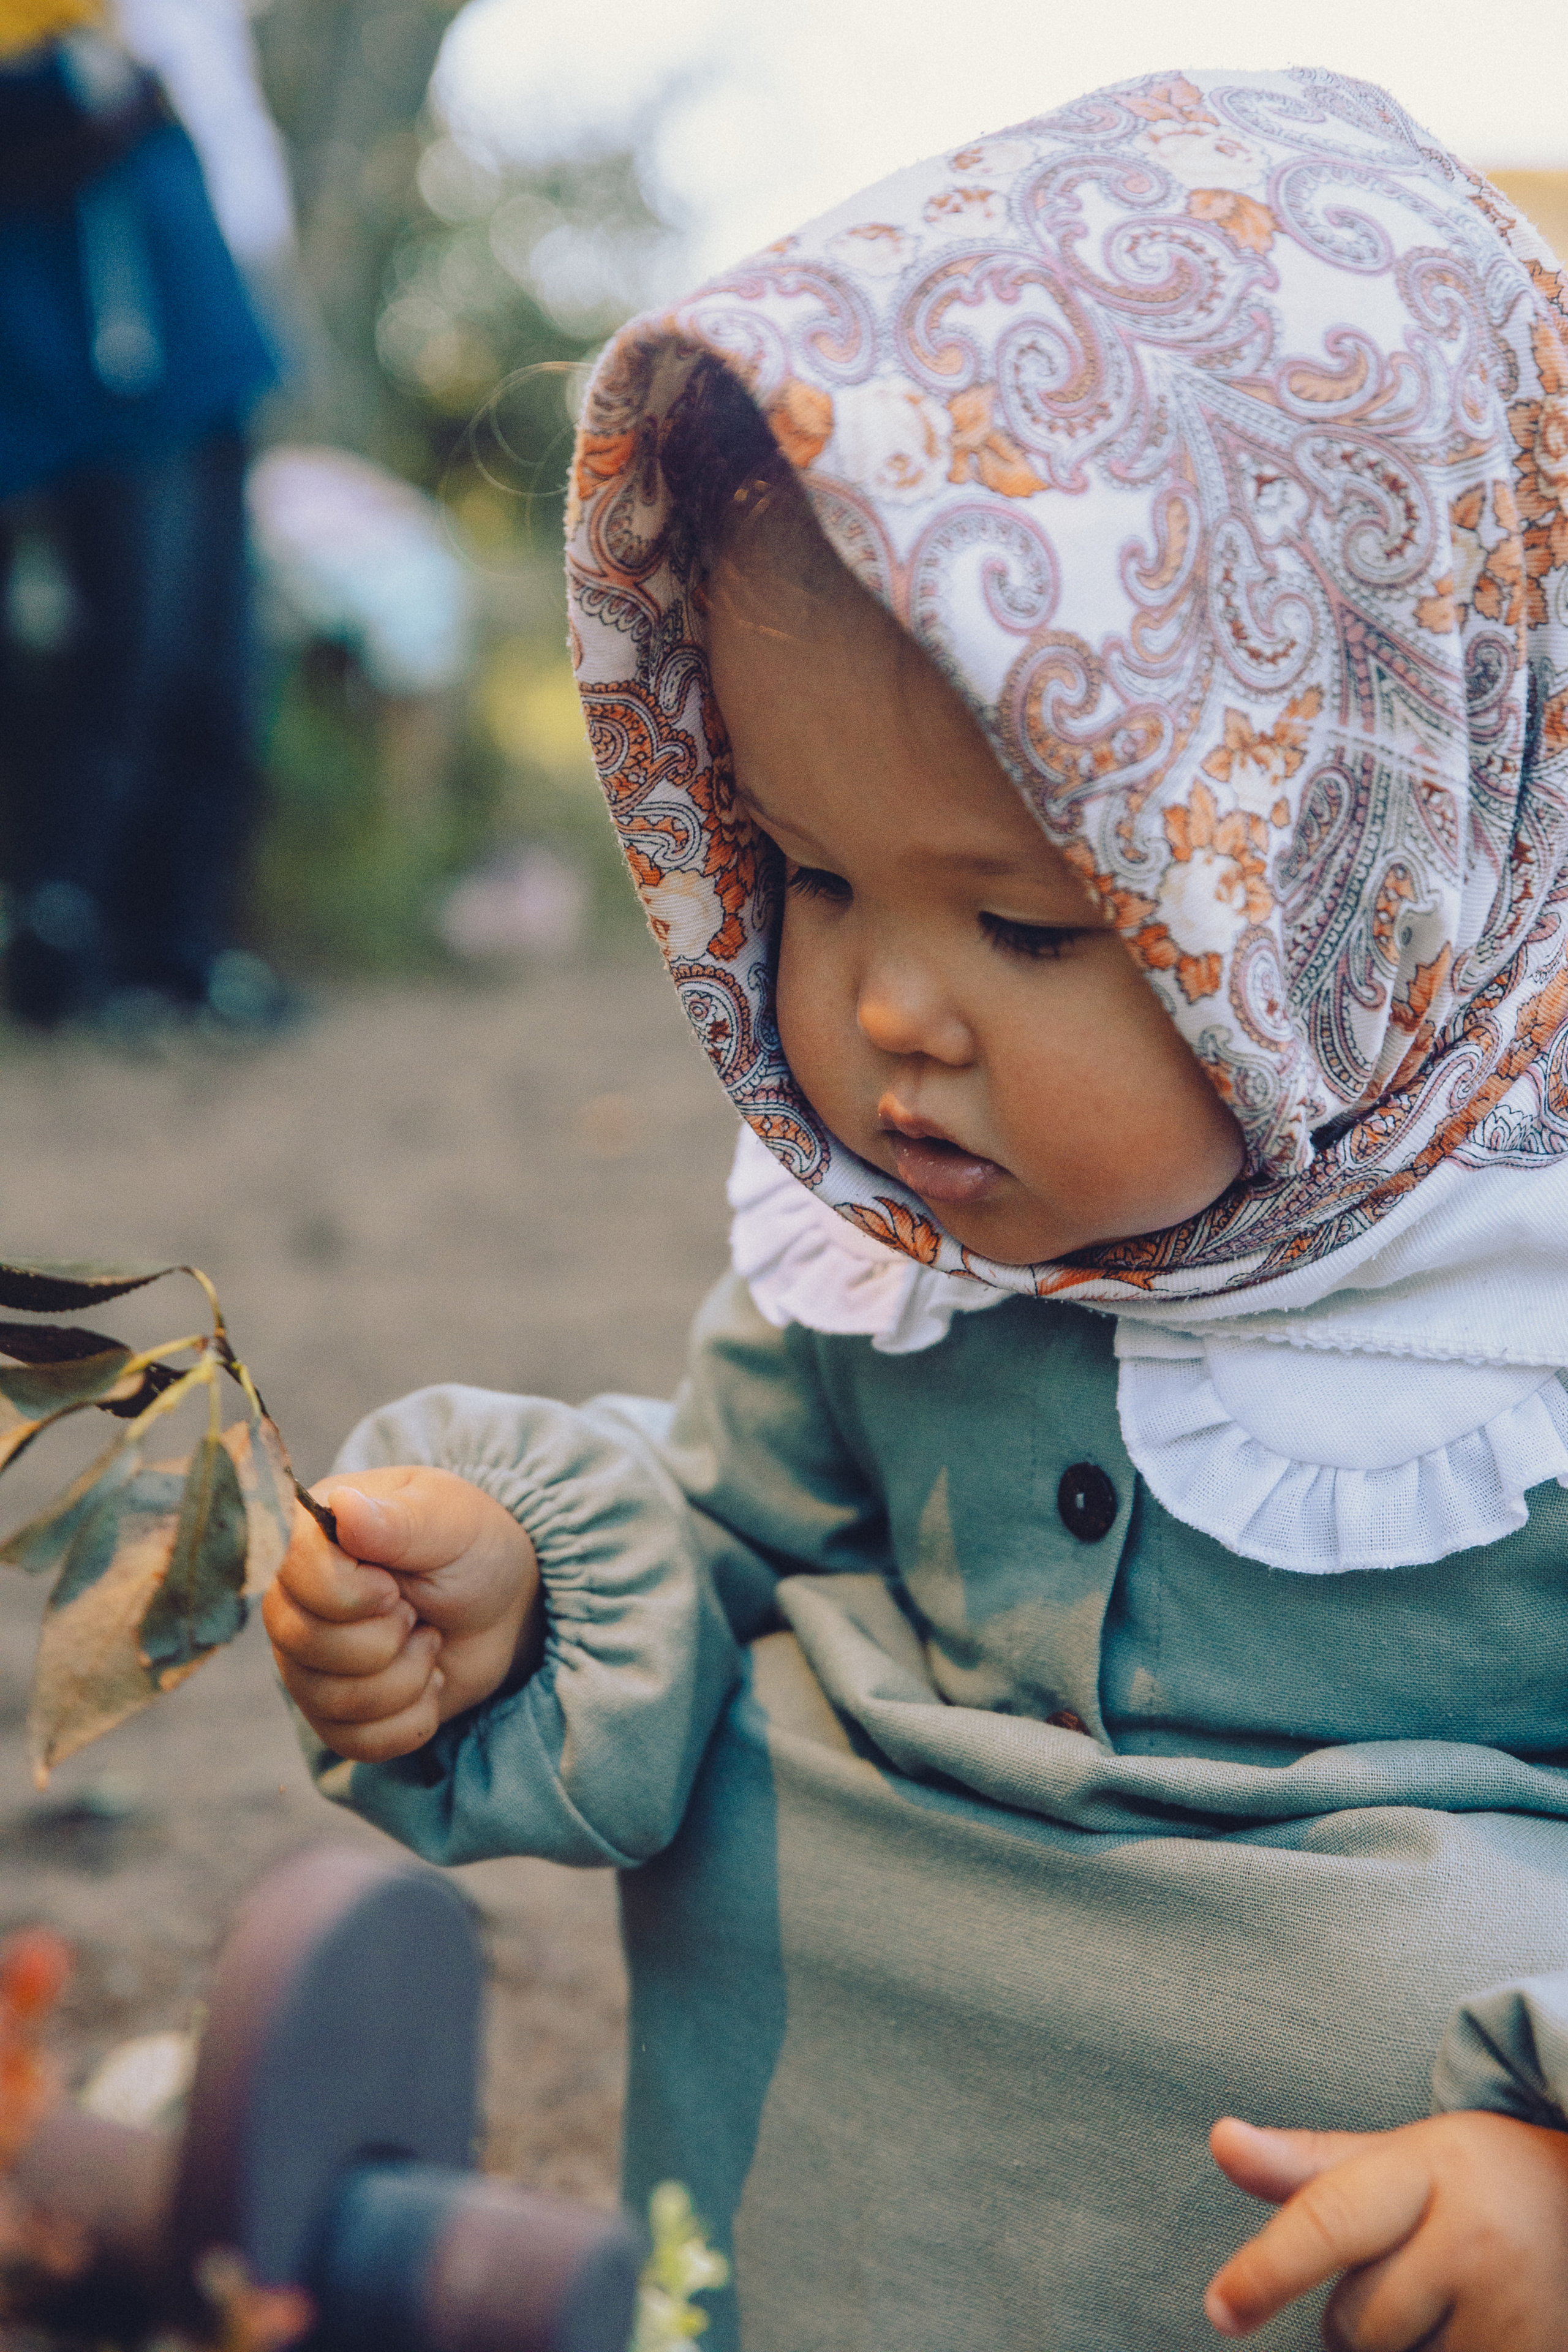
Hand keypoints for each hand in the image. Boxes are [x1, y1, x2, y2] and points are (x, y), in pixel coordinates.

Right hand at [262, 1468, 540, 1761]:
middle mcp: (293, 1599)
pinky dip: (409, 1719)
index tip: (396, 1586)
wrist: (502, 1604)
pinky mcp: (333, 1711)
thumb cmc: (471, 1547)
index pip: (294, 1573)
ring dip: (406, 1678)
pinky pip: (353, 1742)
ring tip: (427, 1641)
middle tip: (416, 1613)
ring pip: (331, 1700)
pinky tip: (426, 1681)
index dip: (354, 1594)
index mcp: (312, 1534)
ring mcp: (307, 1660)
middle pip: (306, 1644)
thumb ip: (398, 1519)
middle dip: (386, 1639)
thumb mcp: (449, 1521)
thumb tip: (344, 1505)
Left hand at [1206, 2109, 1567, 2349]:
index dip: (1267, 2270)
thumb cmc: (1479, 2183)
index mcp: (1429, 2170)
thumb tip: (1219, 2140)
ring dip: (1405, 2348)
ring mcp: (1509, 2315)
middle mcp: (1471, 2241)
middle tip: (1415, 2268)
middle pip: (1356, 2320)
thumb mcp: (1401, 2158)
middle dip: (1360, 2313)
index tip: (1220, 2310)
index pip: (1329, 2221)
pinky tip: (1475, 2331)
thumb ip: (1308, 2165)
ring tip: (1456, 2296)